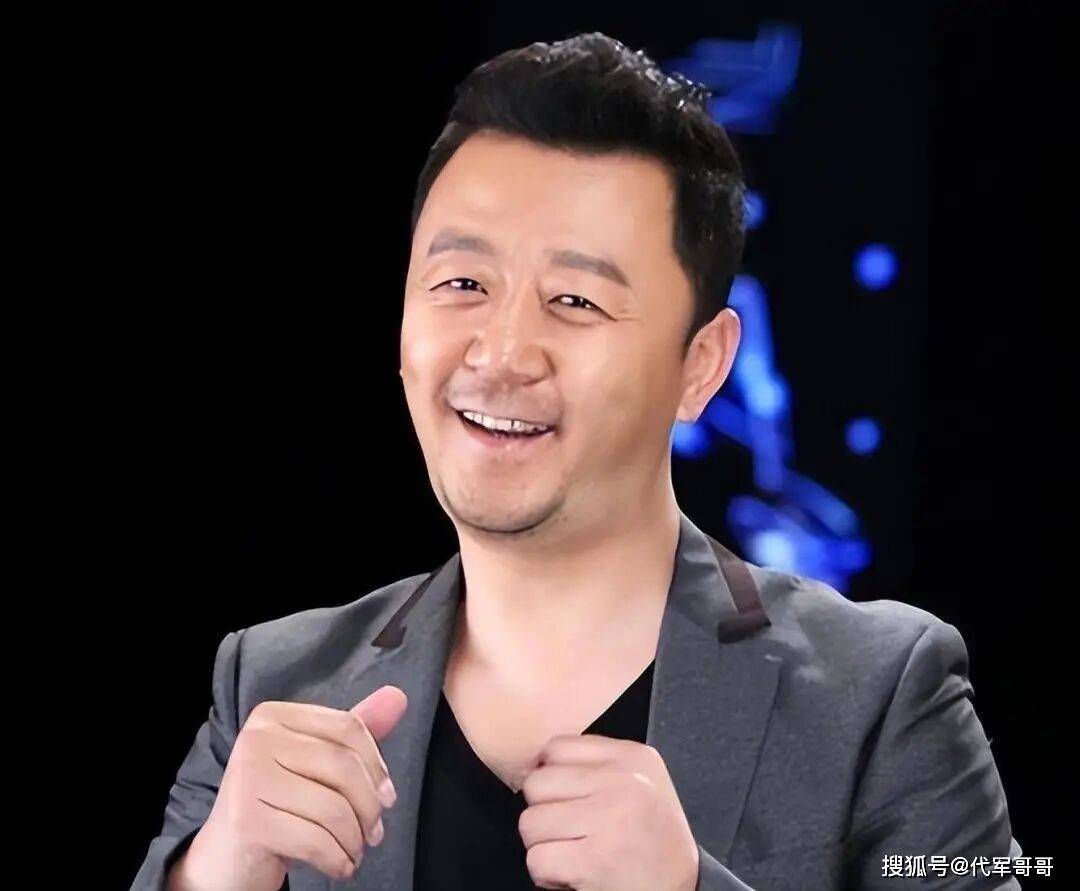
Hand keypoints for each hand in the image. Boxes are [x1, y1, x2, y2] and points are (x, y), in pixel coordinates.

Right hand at [167, 685, 407, 890]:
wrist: (225, 859)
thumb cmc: (277, 805)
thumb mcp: (316, 765)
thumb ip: (355, 733)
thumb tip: (398, 696)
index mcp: (274, 716)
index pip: (347, 727)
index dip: (377, 766)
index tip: (387, 795)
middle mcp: (256, 738)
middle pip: (343, 765)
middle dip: (369, 806)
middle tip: (374, 832)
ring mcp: (248, 777)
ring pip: (332, 807)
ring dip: (354, 839)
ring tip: (355, 850)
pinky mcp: (247, 820)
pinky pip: (315, 840)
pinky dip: (337, 859)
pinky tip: (340, 866)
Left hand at [517, 734, 699, 890]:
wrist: (683, 887)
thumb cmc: (653, 836)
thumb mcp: (641, 780)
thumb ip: (597, 764)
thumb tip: (539, 764)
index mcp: (630, 756)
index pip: (555, 748)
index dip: (551, 778)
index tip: (566, 800)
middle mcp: (620, 781)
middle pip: (536, 784)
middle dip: (543, 812)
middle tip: (569, 832)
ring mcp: (607, 819)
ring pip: (530, 823)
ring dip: (543, 845)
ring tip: (572, 852)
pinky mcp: (594, 860)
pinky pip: (537, 860)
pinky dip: (547, 875)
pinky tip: (572, 873)